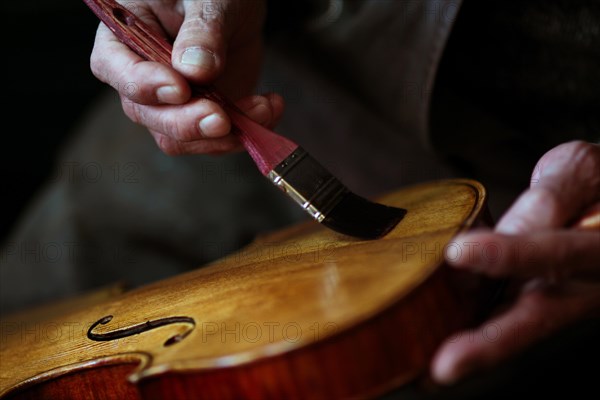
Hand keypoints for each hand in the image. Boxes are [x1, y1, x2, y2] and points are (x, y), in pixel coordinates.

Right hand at [90, 0, 283, 154]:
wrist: (238, 4)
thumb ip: (202, 31)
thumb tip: (195, 71)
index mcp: (125, 35)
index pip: (114, 67)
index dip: (143, 84)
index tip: (180, 89)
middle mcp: (142, 75)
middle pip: (147, 114)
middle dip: (187, 123)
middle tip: (222, 119)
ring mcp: (172, 102)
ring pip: (180, 138)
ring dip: (221, 135)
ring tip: (262, 107)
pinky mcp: (203, 114)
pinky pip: (215, 139)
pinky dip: (245, 132)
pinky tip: (269, 107)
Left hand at [432, 140, 599, 383]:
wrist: (599, 204)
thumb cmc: (592, 186)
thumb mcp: (581, 173)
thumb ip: (552, 197)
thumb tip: (516, 226)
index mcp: (598, 250)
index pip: (556, 252)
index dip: (509, 254)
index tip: (458, 252)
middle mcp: (579, 286)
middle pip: (534, 319)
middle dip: (488, 344)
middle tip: (446, 365)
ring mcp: (553, 299)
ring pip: (512, 330)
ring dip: (471, 351)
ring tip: (423, 370)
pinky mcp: (529, 302)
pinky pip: (497, 321)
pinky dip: (466, 338)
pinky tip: (427, 356)